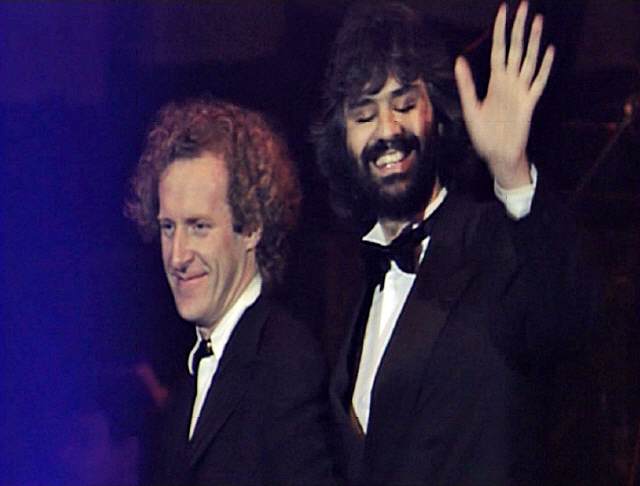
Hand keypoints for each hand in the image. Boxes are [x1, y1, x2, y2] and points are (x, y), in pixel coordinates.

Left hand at [454, 1, 553, 188]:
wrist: (497, 155)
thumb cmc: (484, 134)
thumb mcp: (470, 108)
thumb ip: (466, 84)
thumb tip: (459, 60)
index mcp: (495, 82)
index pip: (498, 49)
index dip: (500, 30)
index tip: (503, 10)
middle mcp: (509, 82)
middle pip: (515, 48)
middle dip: (518, 27)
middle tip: (523, 5)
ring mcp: (521, 91)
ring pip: (529, 60)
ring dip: (533, 40)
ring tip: (537, 20)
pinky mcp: (529, 103)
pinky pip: (538, 82)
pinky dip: (544, 67)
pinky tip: (549, 50)